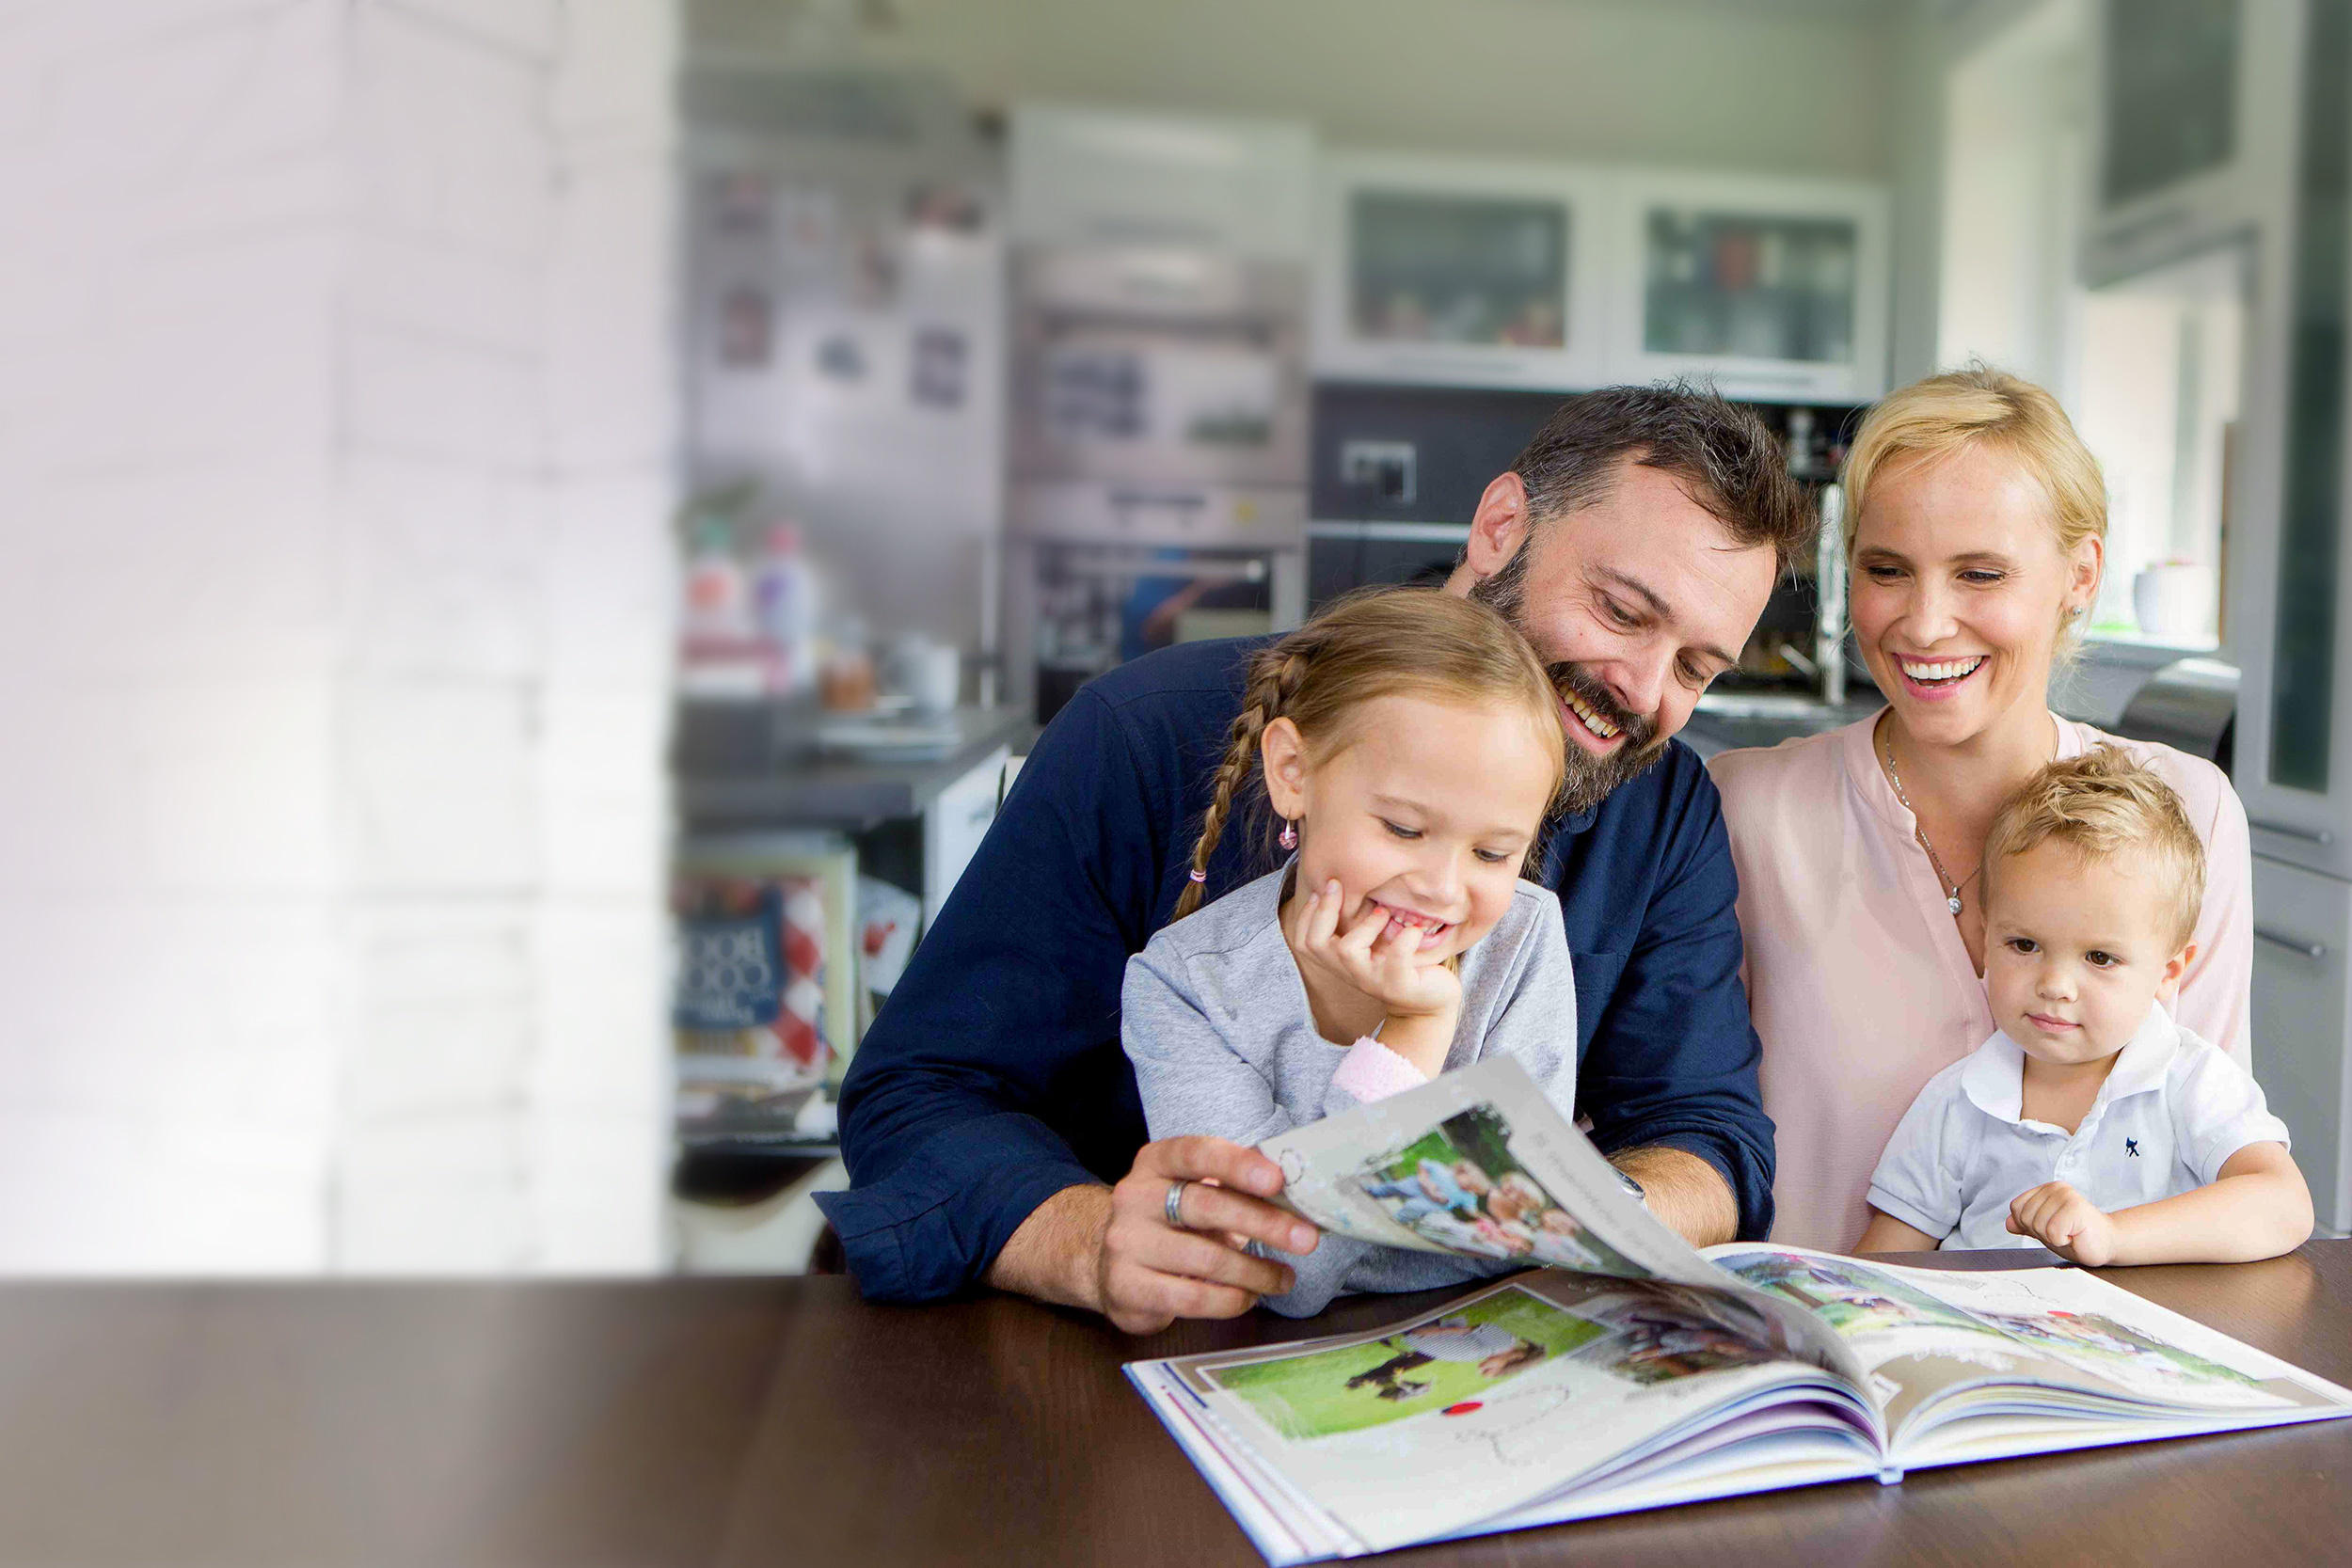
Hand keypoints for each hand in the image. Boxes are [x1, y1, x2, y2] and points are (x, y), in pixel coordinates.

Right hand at [1095, 1136, 1320, 1334]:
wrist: (1111, 1266)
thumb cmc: (1171, 1224)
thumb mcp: (1194, 1194)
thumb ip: (1234, 1190)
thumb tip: (1298, 1198)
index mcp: (1155, 1162)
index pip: (1196, 1153)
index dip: (1237, 1164)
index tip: (1277, 1180)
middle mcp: (1134, 1197)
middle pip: (1205, 1206)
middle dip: (1263, 1223)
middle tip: (1306, 1239)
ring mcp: (1126, 1243)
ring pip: (1204, 1258)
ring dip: (1255, 1271)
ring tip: (1283, 1278)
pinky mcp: (1127, 1287)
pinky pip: (1190, 1297)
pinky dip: (1229, 1300)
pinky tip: (1248, 1297)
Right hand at [1283, 878, 1461, 1023]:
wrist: (1430, 1002)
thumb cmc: (1401, 964)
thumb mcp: (1373, 943)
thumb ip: (1357, 924)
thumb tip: (1347, 885)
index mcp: (1339, 961)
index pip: (1303, 941)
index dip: (1306, 915)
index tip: (1322, 890)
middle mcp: (1349, 972)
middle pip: (1315, 944)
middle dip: (1323, 911)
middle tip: (1338, 886)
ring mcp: (1372, 980)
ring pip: (1347, 950)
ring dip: (1365, 925)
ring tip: (1384, 913)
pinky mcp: (1398, 985)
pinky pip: (1396, 959)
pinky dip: (1405, 939)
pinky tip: (1415, 930)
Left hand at [2006, 1181, 2120, 1264]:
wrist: (2106, 1244)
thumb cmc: (2077, 1236)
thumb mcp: (2045, 1230)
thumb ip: (2025, 1224)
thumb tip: (2008, 1223)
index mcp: (2046, 1189)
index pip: (2016, 1208)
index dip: (2029, 1225)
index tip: (2050, 1228)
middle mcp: (2056, 1188)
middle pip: (2025, 1217)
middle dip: (2041, 1233)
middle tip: (2062, 1232)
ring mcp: (2066, 1196)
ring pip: (2037, 1225)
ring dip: (2052, 1237)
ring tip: (2069, 1233)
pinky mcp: (2075, 1208)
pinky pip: (2052, 1232)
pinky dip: (2062, 1241)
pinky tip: (2075, 1235)